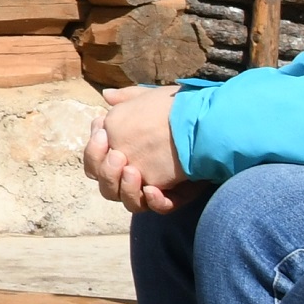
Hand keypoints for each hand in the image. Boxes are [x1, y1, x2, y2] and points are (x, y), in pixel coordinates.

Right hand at [86, 87, 189, 215]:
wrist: (209, 125)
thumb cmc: (175, 113)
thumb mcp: (149, 103)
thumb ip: (127, 102)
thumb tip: (108, 96)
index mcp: (122, 156)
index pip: (96, 162)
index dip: (95, 152)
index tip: (103, 135)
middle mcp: (134, 176)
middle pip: (106, 186)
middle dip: (107, 173)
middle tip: (118, 156)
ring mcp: (152, 188)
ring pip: (128, 201)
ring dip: (125, 188)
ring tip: (132, 172)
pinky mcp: (173, 197)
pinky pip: (158, 207)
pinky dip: (154, 200)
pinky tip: (153, 189)